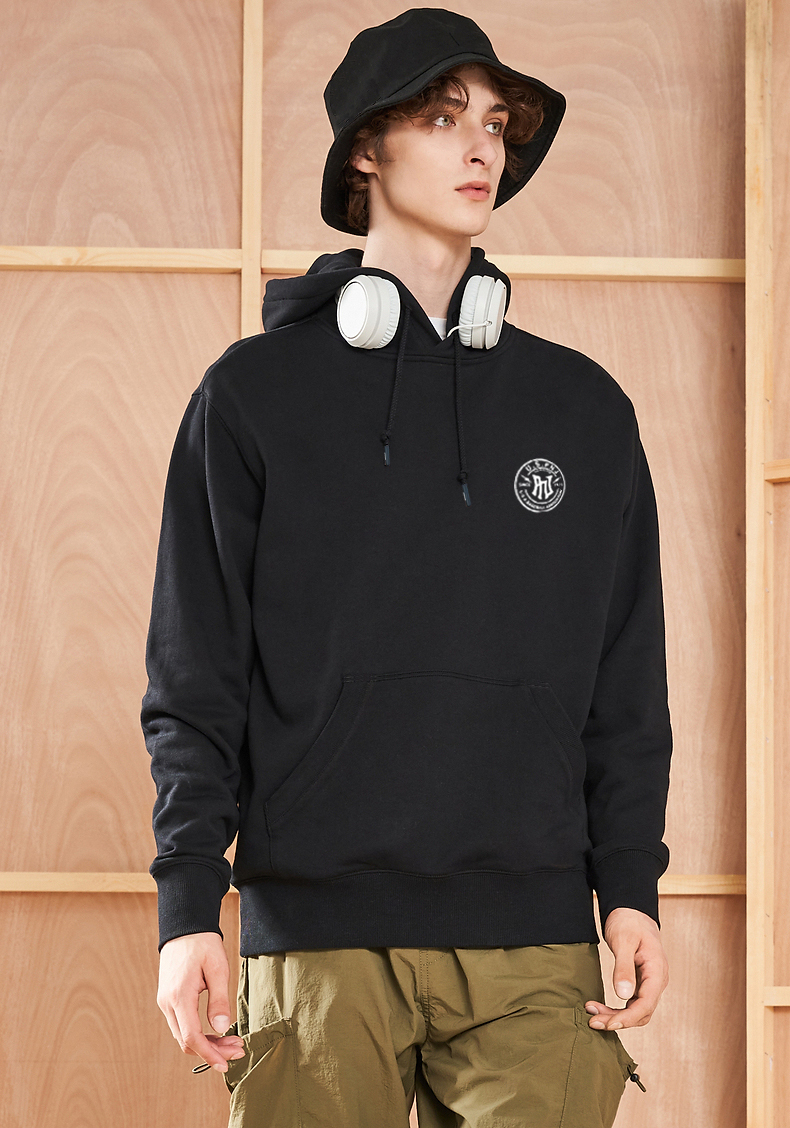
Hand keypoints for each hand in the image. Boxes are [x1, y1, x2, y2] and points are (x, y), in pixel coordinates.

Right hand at [157, 931, 245, 1072]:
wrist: (184, 927)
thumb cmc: (203, 944)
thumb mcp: (218, 968)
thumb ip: (219, 999)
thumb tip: (222, 1028)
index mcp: (179, 996)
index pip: (191, 1037)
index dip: (208, 1055)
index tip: (225, 1064)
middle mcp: (168, 1003)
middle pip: (187, 1041)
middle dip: (212, 1051)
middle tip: (238, 1050)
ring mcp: (166, 1002)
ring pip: (183, 1035)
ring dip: (206, 1044)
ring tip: (232, 1042)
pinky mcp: (169, 999)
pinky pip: (182, 1025)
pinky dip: (198, 1033)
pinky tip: (216, 1032)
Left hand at [584, 907, 668, 1030]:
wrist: (631, 911)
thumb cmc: (629, 922)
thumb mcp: (624, 941)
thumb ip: (624, 967)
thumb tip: (623, 995)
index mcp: (657, 972)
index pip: (646, 1004)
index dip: (627, 1018)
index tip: (607, 1023)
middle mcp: (656, 981)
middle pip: (641, 1013)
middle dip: (618, 1020)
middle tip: (593, 1021)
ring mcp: (649, 983)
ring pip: (636, 1011)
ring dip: (615, 1016)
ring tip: (592, 1014)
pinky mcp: (640, 983)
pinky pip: (631, 1003)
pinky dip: (616, 1009)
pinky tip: (600, 1007)